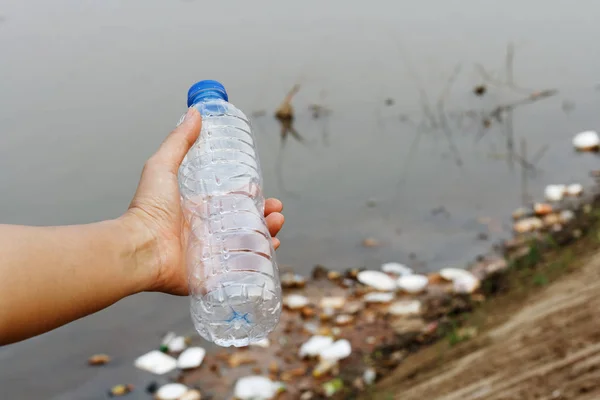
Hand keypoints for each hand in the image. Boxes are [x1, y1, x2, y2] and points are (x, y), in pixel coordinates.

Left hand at [122, 107, 283, 294]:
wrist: (139, 248)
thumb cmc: (147, 209)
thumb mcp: (162, 167)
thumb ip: (179, 141)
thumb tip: (195, 112)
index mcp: (199, 210)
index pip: (234, 203)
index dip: (253, 198)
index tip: (265, 192)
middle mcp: (208, 232)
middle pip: (246, 224)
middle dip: (266, 217)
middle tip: (277, 212)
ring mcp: (212, 255)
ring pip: (248, 244)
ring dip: (267, 234)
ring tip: (275, 225)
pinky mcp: (213, 275)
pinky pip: (241, 269)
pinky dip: (258, 260)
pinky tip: (269, 250)